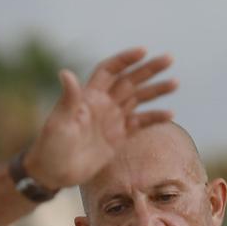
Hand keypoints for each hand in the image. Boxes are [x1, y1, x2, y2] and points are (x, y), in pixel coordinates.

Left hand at [21, 48, 176, 187]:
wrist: (54, 173)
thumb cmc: (51, 146)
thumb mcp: (59, 122)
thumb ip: (69, 99)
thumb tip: (65, 72)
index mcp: (89, 96)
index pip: (110, 70)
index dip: (125, 59)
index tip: (143, 51)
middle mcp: (103, 104)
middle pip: (129, 80)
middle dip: (148, 69)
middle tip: (169, 59)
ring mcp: (112, 120)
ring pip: (138, 99)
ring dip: (156, 90)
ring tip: (175, 82)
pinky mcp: (118, 138)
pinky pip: (140, 124)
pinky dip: (154, 118)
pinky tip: (170, 114)